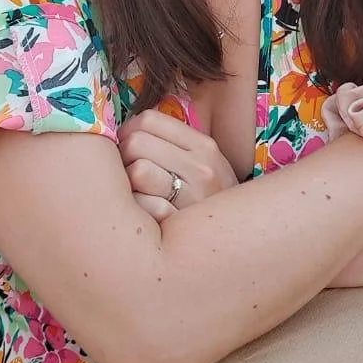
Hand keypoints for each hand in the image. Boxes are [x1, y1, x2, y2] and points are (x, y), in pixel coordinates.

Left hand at [117, 109, 238, 220]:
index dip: (129, 132)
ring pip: (137, 171)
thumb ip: (172, 144)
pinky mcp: (179, 224)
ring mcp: (191, 196)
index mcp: (204, 146)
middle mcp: (201, 167)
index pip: (148, 120)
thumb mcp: (205, 164)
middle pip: (136, 143)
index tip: (129, 147)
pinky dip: (137, 210)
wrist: (237, 242)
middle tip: (130, 172)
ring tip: (139, 193)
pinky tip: (146, 217)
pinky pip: (141, 206)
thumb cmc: (210, 201)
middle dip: (125, 157)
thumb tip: (126, 131)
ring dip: (130, 184)